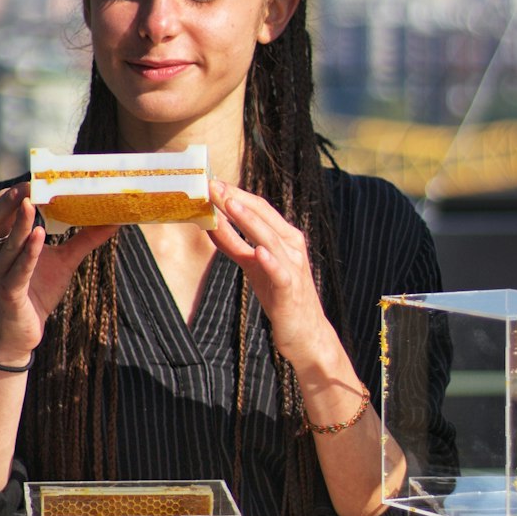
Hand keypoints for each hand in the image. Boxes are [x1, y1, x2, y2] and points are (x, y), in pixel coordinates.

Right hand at [0, 184, 113, 361]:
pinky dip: (28, 253)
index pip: (4, 213)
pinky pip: (17, 271)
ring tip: (30, 204)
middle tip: (28, 185)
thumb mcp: (65, 261)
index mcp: (7, 243)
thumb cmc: (39, 291)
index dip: (13, 196)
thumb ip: (84, 240)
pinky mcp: (9, 293)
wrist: (25, 332)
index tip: (32, 179)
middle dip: (10, 203)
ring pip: (7, 245)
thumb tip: (113, 221)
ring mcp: (1, 274)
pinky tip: (38, 237)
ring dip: (19, 225)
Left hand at [208, 179, 335, 369]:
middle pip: (264, 216)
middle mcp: (292, 247)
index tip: (213, 182)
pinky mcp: (291, 290)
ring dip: (250, 221)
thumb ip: (235, 245)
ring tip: (231, 205)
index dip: (236, 193)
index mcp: (285, 237)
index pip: (260, 208)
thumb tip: (212, 224)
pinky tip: (258, 251)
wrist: (305, 333)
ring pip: (270, 239)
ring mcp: (293, 267)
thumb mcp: (253, 265)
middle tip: (213, 186)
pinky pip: (280, 272)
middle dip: (238, 199)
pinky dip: (271, 260)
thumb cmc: (279, 295)